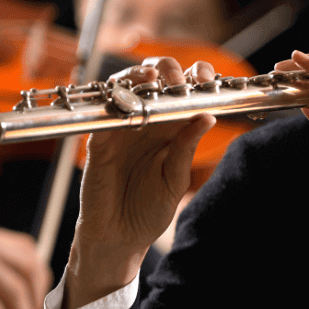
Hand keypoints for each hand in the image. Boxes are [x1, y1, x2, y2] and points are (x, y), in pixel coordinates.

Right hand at [64, 58, 215, 308]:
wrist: (118, 238)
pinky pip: (105, 111)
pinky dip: (114, 99)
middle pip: (158, 83)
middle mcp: (149, 124)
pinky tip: (127, 96)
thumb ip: (185, 148)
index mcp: (173, 132)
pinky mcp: (100, 138)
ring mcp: (123, 128)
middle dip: (170, 70)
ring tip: (153, 76)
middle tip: (178, 77)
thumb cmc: (150, 211)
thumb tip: (208, 117)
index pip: (186, 96)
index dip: (196, 80)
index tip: (207, 77)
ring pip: (129, 87)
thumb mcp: (174, 180)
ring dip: (140, 75)